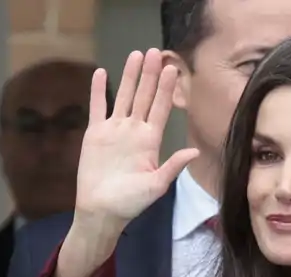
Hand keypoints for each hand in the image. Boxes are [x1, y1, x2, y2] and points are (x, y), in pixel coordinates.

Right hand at [74, 48, 198, 233]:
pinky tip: (102, 73)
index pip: (161, 109)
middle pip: (144, 97)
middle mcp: (134, 132)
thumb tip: (195, 151)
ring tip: (135, 54)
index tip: (173, 68)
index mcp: (151, 142)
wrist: (102, 210)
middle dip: (150, 75)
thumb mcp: (156, 185)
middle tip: (155, 52)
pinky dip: (99, 90)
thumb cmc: (131, 202)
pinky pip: (97, 107)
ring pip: (123, 96)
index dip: (167, 89)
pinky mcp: (95, 134)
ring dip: (129, 76)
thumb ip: (173, 166)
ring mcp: (115, 131)